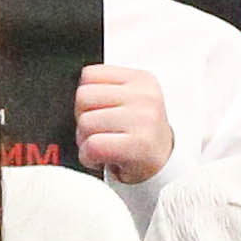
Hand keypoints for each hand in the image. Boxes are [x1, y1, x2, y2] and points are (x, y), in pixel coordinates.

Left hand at [75, 65, 174, 183]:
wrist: (162, 165)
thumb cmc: (139, 134)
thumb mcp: (129, 101)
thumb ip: (105, 89)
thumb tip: (78, 90)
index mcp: (141, 80)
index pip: (89, 75)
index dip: (87, 98)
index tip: (101, 113)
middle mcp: (145, 96)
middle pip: (83, 97)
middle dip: (84, 118)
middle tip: (100, 132)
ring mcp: (143, 119)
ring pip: (85, 122)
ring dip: (85, 141)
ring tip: (103, 146)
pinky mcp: (138, 145)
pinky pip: (93, 146)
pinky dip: (89, 157)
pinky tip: (102, 159)